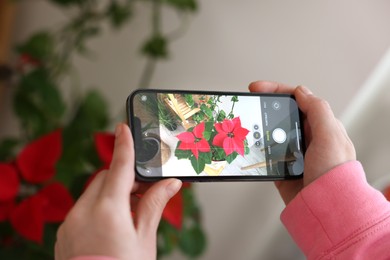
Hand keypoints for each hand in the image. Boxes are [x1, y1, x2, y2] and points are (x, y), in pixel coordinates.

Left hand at [55, 123, 181, 259]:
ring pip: (92, 194)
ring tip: (128, 214)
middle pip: (104, 180)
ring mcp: (70, 224)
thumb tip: (170, 184)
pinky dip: (97, 209)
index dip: (124, 146)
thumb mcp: (145, 239)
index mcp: (108, 210)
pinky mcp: (64, 234)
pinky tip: (111, 226)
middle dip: (122, 179)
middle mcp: (83, 212)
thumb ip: (154, 205)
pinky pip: (82, 210)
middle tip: (142, 190)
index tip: (124, 128)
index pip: (119, 168)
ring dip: (110, 195)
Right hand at [249, 81, 355, 204]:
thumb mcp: (330, 136)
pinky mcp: (282, 167)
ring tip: (245, 124)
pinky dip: (257, 149)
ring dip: (258, 128)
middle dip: (264, 107)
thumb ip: (318, 110)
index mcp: (320, 126)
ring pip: (272, 133)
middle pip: (281, 114)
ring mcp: (293, 153)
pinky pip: (266, 154)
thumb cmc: (334, 173)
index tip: (257, 88)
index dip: (277, 90)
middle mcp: (306, 137)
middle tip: (248, 103)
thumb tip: (301, 91)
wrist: (325, 207)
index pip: (297, 100)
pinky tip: (249, 144)